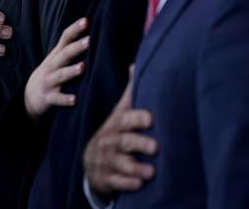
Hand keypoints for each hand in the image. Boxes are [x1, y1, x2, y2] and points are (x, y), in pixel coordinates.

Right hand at [24, 17, 89, 120]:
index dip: (75, 29)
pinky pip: (57, 99)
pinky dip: (65, 99)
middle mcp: (52, 66)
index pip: (65, 38)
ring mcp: (49, 81)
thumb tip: (93, 29)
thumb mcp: (57, 58)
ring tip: (82, 67)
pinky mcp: (48, 98)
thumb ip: (71, 45)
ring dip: (71, 71)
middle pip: (64, 55)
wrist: (29, 96)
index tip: (86, 21)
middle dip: (76, 48)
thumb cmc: (51, 72)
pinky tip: (75, 100)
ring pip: (60, 76)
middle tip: (89, 41)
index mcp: (57, 54)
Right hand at [84, 69, 157, 197]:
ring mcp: (108, 160)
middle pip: (125, 141)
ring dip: (136, 167)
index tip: (151, 118)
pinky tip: (139, 184)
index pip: (126, 118)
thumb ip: (130, 92)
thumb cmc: (115, 132)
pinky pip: (116, 182)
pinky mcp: (107, 178)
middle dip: (140, 142)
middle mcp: (111, 140)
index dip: (138, 117)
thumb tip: (136, 63)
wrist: (92, 161)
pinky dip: (127, 183)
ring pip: (121, 163)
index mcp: (118, 123)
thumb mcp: (120, 112)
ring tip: (151, 171)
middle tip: (156, 146)